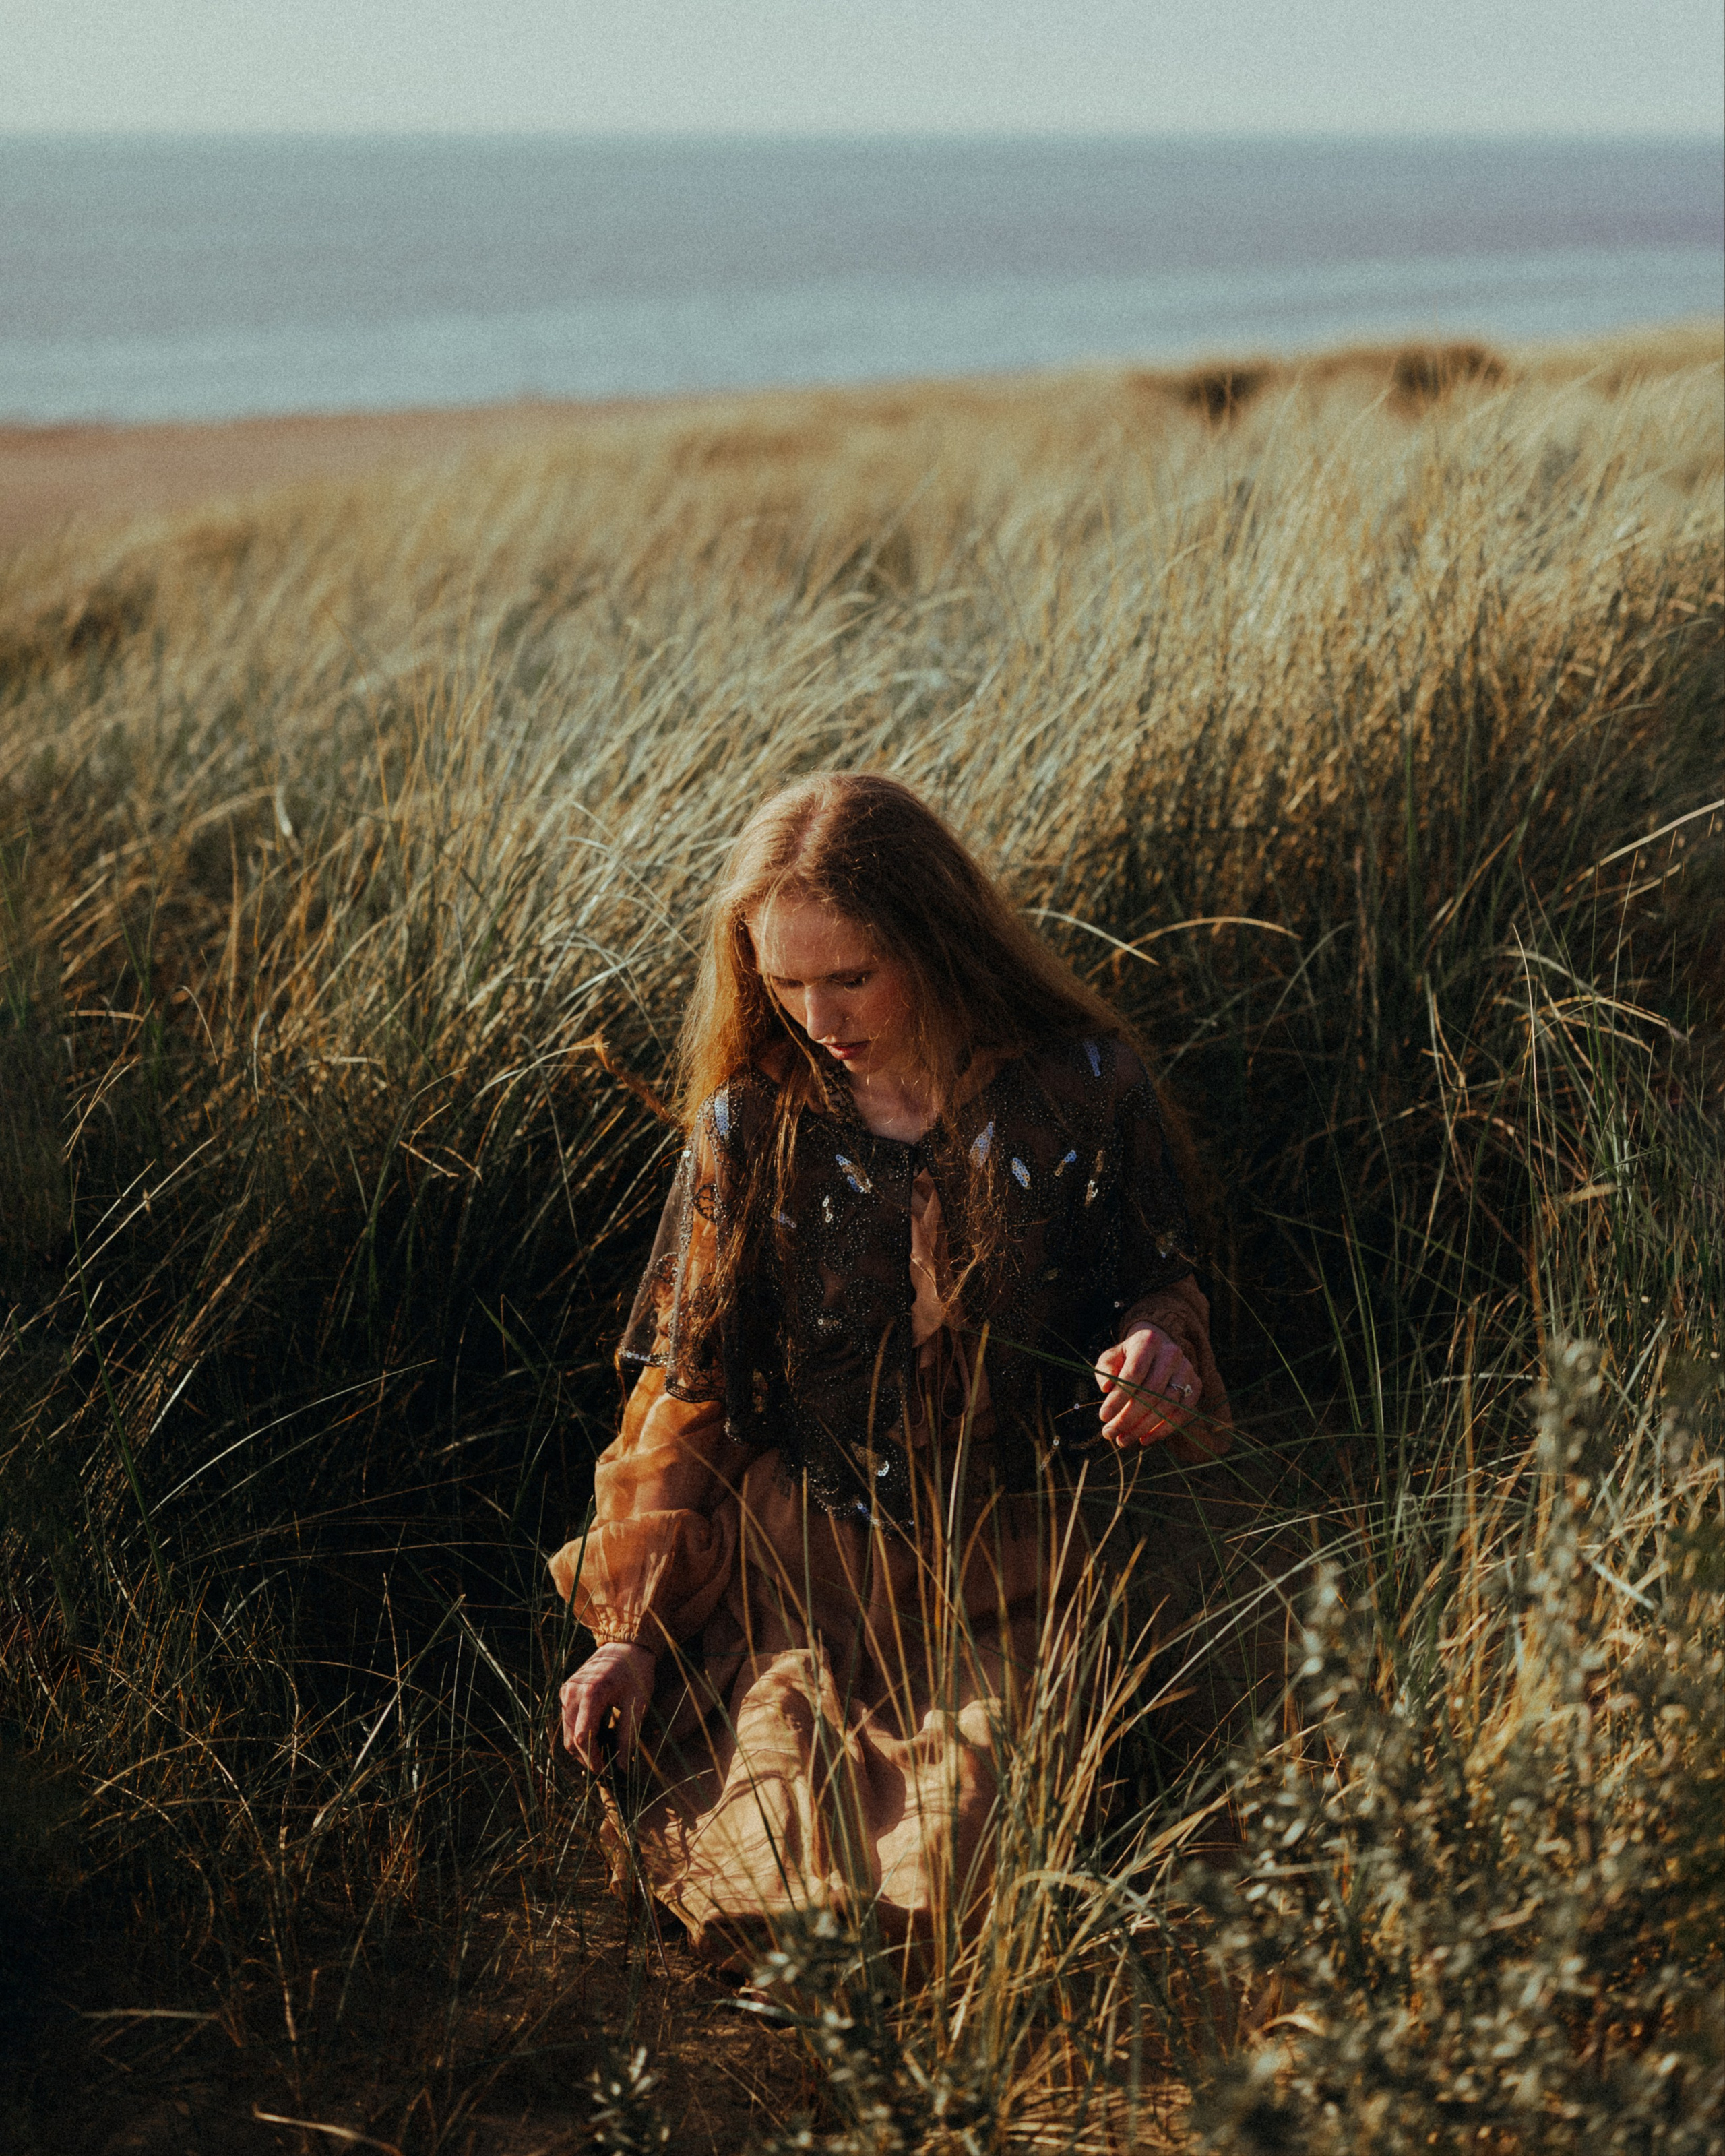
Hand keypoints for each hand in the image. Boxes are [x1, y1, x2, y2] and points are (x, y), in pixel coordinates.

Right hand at [559, 1641, 656, 1771]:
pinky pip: (568, 1721)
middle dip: (587, 1756)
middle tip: (606, 1765)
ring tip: (605, 1750)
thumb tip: (622, 1767)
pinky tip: (599, 1734)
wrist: (626, 1644)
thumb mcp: (638, 1703)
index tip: (605, 1770)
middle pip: (571, 1738)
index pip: (583, 1737)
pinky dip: (580, 1733)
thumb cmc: (636, 1671)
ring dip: (583, 1746)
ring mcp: (567, 1691)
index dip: (592, 1758)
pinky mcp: (566, 1691)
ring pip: (567, 1732)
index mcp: (592, 1693)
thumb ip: (628, 1736)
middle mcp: (573, 1692)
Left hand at [1095, 1323, 1199, 1447]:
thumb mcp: (1112, 1357)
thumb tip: (1107, 1388)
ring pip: (1167, 1406)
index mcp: (1148, 1341)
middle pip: (1151, 1393)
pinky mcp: (1196, 1385)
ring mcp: (1187, 1370)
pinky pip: (1182, 1414)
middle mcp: (1171, 1353)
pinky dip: (1163, 1430)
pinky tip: (1145, 1439)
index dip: (1118, 1398)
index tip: (1103, 1417)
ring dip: (1143, 1428)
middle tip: (1110, 1433)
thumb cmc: (1129, 1356)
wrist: (1157, 1348)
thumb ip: (1105, 1370)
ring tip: (1123, 1439)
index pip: (1134, 1373)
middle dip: (1128, 1418)